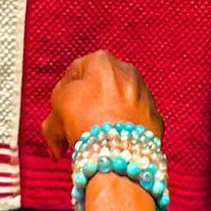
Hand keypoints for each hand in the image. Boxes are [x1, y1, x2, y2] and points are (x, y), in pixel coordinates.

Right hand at [43, 50, 162, 156]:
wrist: (119, 150)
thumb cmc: (85, 120)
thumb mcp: (56, 108)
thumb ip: (55, 111)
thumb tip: (57, 134)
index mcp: (101, 60)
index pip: (75, 73)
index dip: (64, 95)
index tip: (61, 113)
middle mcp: (128, 71)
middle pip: (100, 89)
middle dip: (88, 107)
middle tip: (75, 129)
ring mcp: (145, 94)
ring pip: (119, 105)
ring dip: (108, 119)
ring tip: (95, 142)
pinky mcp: (156, 118)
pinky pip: (134, 123)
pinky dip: (125, 132)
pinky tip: (114, 146)